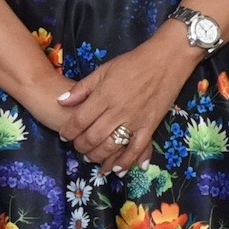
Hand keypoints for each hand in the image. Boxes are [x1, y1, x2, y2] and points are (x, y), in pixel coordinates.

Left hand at [56, 29, 200, 169]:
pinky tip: (117, 169)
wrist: (166, 60)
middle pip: (93, 137)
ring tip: (91, 157)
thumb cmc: (133, 62)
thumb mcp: (104, 69)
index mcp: (104, 95)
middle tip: (77, 147)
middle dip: (81, 146)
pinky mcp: (150, 126)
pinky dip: (126, 161)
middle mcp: (117, 110)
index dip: (69, 131)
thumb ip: (82, 88)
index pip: (80, 120)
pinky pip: (136, 148)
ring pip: (111, 146)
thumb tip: (61, 102)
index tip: (64, 136)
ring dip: (98, 156)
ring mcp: (135, 120)